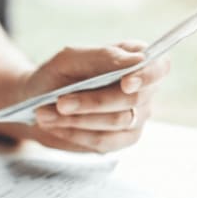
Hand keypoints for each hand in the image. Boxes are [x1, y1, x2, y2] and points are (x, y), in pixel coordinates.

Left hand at [22, 41, 170, 152]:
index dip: (146, 76)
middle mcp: (143, 90)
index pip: (158, 67)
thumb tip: (136, 60)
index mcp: (134, 60)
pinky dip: (76, 134)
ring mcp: (135, 117)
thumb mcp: (70, 58)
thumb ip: (101, 56)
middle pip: (132, 99)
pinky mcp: (121, 140)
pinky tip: (54, 126)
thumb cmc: (57, 75)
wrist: (37, 101)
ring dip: (78, 119)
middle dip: (93, 102)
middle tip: (60, 102)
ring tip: (45, 114)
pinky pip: (104, 141)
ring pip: (116, 121)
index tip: (126, 83)